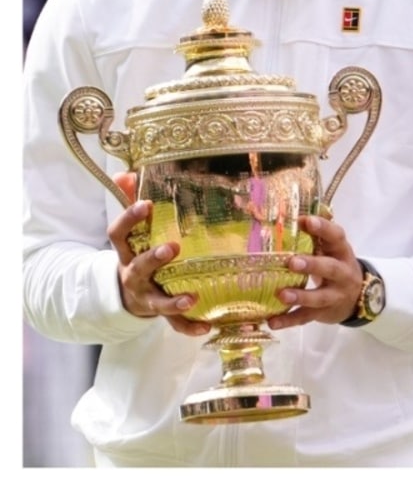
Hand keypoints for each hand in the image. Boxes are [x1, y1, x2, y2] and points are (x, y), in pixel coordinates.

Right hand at [109, 173, 208, 335]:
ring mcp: (147, 296)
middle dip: (153, 259)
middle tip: (173, 248)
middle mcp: (133, 275)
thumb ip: (128, 201)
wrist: (126, 295)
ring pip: (156, 302)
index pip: (119, 233)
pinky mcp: (161, 313)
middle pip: (138, 267)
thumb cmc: (135, 254)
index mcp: (126, 251)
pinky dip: (190, 327)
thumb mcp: (130, 231)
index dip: (130, 218)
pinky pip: (175, 324)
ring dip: (173, 302)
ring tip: (192, 298)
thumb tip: (125, 172)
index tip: (147, 204)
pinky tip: (207, 328)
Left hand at [265, 215, 364, 329]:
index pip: (337, 237)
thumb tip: (297, 213)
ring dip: (301, 296)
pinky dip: (289, 320)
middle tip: (292, 261)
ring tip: (281, 294)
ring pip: (319, 296)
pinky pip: (306, 317)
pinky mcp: (323, 313)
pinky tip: (272, 322)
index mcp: (342, 252)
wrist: (358, 298)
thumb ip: (318, 235)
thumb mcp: (332, 250)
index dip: (323, 228)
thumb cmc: (336, 266)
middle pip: (330, 268)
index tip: (305, 220)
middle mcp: (342, 273)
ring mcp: (334, 295)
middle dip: (312, 265)